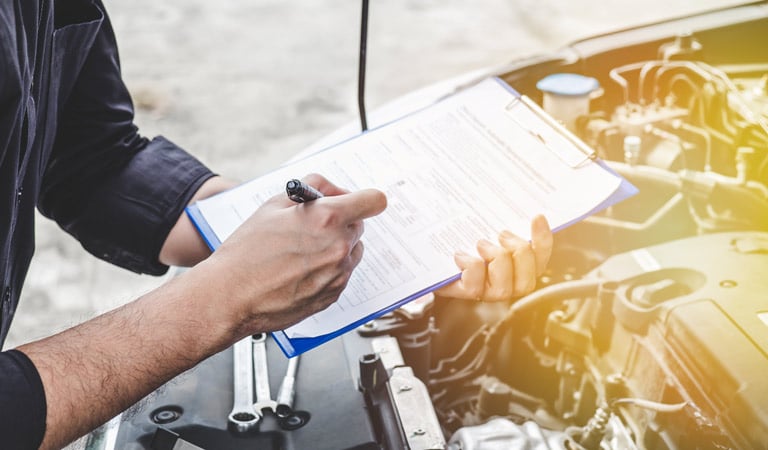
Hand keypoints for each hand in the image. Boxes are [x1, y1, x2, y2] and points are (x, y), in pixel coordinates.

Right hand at [197, 173, 386, 335]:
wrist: (230, 296)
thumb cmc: (246, 252)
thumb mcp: (274, 205)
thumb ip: (311, 189)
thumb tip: (332, 190)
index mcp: (327, 218)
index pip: (373, 201)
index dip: (364, 199)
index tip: (357, 201)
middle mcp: (339, 246)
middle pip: (358, 225)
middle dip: (340, 222)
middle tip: (312, 226)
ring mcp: (338, 273)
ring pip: (351, 250)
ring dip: (335, 246)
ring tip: (301, 251)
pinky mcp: (333, 295)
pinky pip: (341, 274)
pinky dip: (327, 269)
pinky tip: (299, 270)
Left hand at [434, 215, 552, 301]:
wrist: (433, 251)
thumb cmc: (465, 236)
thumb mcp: (486, 225)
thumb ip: (503, 220)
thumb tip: (526, 205)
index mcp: (519, 267)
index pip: (540, 258)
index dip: (543, 240)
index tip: (537, 217)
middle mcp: (507, 284)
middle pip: (528, 281)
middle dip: (518, 253)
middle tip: (501, 235)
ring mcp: (486, 292)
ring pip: (504, 288)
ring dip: (494, 259)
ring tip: (481, 244)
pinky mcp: (466, 293)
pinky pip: (475, 286)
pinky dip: (470, 266)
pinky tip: (461, 255)